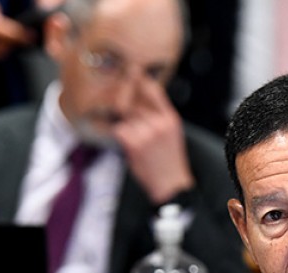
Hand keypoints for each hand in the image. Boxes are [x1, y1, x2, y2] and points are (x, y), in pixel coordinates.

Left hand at [113, 79, 195, 204]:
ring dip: (121, 121)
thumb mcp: (172, 134)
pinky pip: (118, 129)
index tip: (131, 72)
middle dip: (123, 100)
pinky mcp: (135, 144)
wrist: (172, 185)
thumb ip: (158, 115)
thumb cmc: (169, 160)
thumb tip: (137, 100)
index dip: (139, 80)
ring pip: (124, 116)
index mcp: (170, 118)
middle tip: (116, 100)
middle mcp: (159, 123)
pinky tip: (122, 139)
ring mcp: (147, 132)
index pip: (153, 90)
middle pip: (134, 101)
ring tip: (127, 132)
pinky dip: (116, 132)